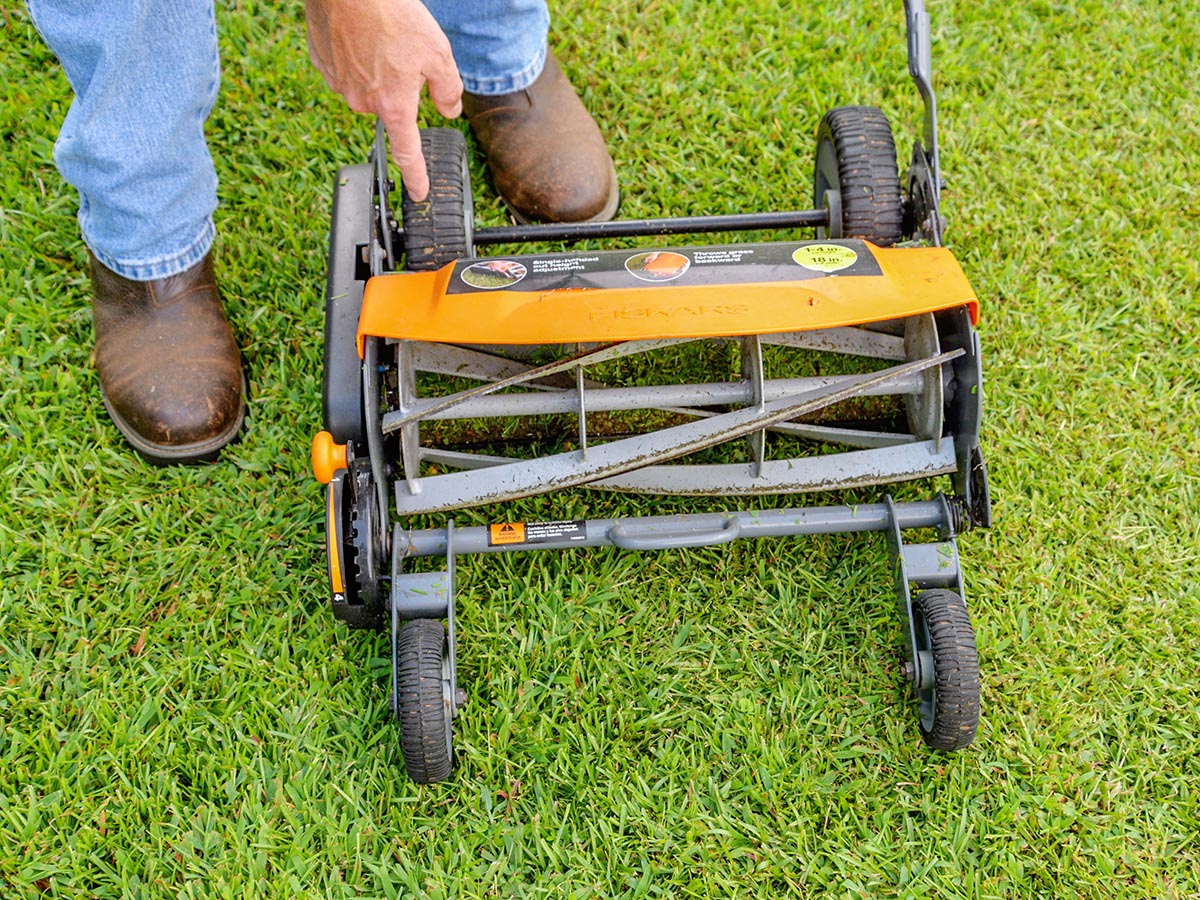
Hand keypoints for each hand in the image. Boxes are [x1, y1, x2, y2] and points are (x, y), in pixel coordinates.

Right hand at [305, 0, 462, 200]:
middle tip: (403, 52)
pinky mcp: (323, 64)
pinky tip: (361, 34)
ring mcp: (339, 84)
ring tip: (382, 37)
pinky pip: (346, 69)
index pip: (407, 153)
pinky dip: (356, 56)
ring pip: (368, 86)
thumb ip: (448, 89)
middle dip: (400, 87)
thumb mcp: (438, 53)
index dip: (416, 176)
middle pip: (390, 106)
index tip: (418, 193)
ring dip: (378, 69)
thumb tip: (449, 110)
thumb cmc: (393, 14)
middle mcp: (363, 102)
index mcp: (394, 105)